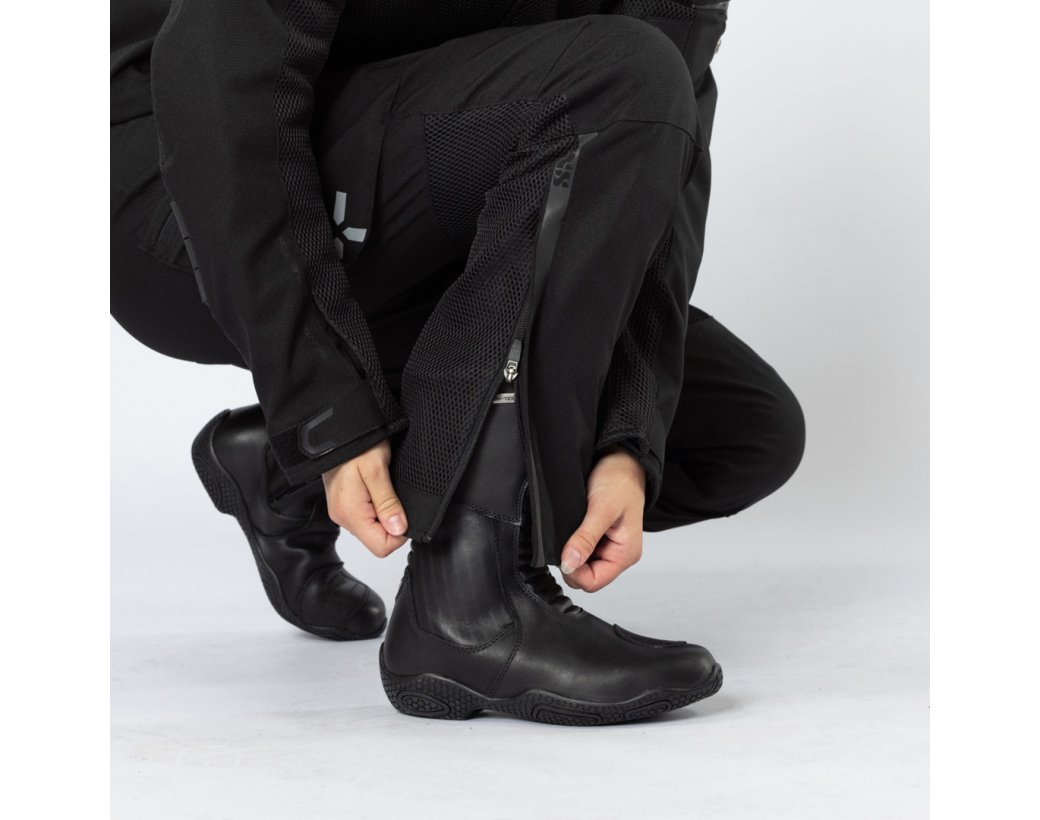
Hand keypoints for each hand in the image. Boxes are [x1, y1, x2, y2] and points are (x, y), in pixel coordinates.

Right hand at [322, 438, 408, 557]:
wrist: (338, 429)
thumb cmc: (357, 444)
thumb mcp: (377, 470)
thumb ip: (388, 503)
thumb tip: (399, 529)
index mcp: (351, 513)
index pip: (381, 547)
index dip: (399, 533)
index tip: (403, 511)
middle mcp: (343, 517)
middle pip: (377, 539)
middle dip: (392, 522)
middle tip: (393, 493)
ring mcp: (341, 512)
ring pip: (372, 528)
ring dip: (384, 512)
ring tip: (384, 487)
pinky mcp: (344, 504)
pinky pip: (365, 517)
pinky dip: (376, 507)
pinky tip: (377, 488)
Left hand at [559, 445, 645, 591]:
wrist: (621, 460)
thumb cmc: (619, 480)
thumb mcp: (601, 508)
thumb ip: (586, 538)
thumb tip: (569, 564)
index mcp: (625, 554)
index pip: (593, 582)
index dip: (574, 572)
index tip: (562, 553)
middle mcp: (618, 554)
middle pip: (586, 576)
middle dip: (571, 562)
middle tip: (565, 536)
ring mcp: (608, 547)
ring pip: (580, 565)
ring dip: (571, 551)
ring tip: (571, 528)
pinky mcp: (598, 538)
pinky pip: (580, 551)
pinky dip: (572, 543)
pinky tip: (572, 528)